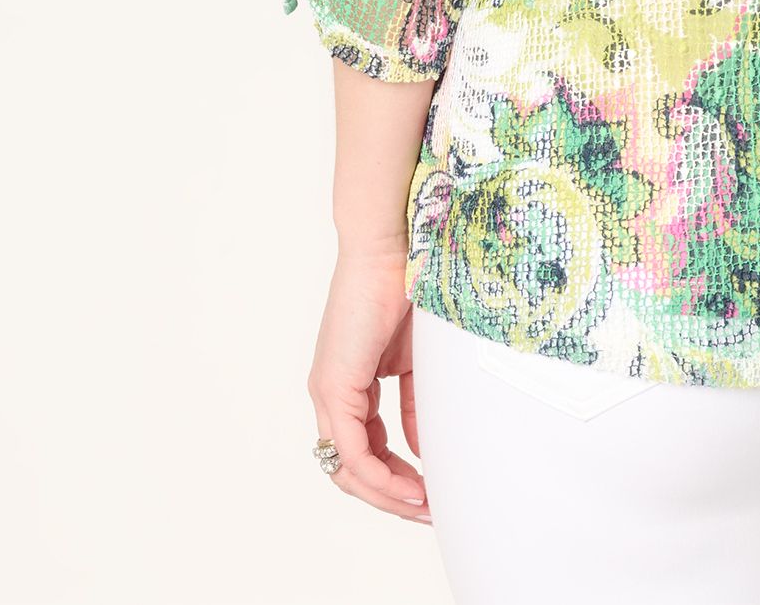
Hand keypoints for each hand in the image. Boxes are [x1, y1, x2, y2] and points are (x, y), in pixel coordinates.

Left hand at [306, 242, 429, 523]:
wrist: (393, 247)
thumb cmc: (409, 287)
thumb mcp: (418, 360)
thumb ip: (417, 405)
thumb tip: (423, 450)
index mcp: (351, 385)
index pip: (366, 450)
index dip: (396, 479)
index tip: (431, 492)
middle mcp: (331, 394)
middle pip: (352, 469)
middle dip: (391, 497)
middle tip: (428, 511)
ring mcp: (328, 391)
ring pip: (347, 468)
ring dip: (386, 494)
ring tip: (423, 505)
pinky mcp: (333, 386)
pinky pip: (350, 450)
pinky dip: (379, 475)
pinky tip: (410, 485)